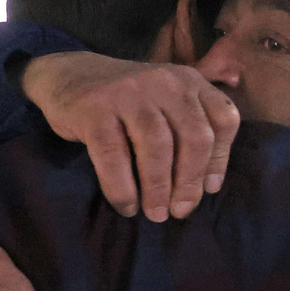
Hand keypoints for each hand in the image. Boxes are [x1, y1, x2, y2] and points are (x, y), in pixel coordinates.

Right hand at [20, 51, 238, 221]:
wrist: (66, 76)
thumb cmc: (123, 101)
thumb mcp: (164, 102)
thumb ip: (190, 130)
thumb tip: (209, 186)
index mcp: (188, 81)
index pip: (223, 119)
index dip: (220, 159)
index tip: (208, 190)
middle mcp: (164, 82)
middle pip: (194, 136)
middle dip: (190, 181)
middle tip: (180, 211)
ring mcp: (129, 93)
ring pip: (157, 146)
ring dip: (158, 188)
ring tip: (156, 214)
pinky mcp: (95, 109)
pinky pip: (114, 155)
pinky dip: (122, 187)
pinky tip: (126, 206)